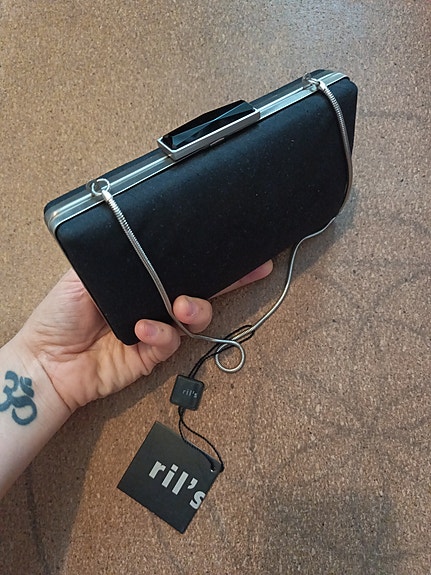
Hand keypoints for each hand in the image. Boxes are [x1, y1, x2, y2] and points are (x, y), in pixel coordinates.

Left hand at [19, 262, 272, 411]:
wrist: (46, 359)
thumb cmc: (59, 314)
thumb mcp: (81, 274)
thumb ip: (111, 256)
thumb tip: (140, 235)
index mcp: (142, 280)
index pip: (183, 266)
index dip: (211, 259)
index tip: (240, 249)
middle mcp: (155, 302)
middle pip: (200, 289)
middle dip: (228, 281)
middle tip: (248, 271)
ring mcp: (157, 329)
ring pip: (195, 317)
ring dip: (195, 308)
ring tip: (181, 305)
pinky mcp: (152, 355)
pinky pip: (170, 342)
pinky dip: (162, 334)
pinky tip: (143, 328)